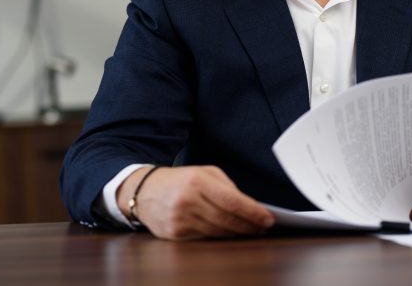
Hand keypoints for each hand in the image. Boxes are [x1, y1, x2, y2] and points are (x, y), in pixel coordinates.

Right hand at [117, 165, 274, 239]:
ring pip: (217, 231)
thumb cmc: (180, 179)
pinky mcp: (174, 234)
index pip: (232, 201)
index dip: (253, 212)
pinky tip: (230, 234)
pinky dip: (220, 237)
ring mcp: (179, 219)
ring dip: (237, 233)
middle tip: (263, 227)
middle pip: (226, 219)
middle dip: (249, 225)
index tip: (268, 218)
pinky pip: (204, 238)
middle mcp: (187, 200)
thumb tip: (249, 207)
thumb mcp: (204, 173)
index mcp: (197, 181)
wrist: (144, 191)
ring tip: (251, 231)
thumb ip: (227, 187)